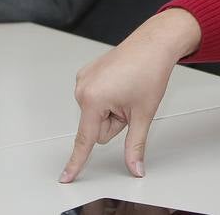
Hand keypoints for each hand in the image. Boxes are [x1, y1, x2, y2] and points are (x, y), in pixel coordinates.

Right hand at [60, 8, 202, 182]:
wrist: (155, 43)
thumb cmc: (150, 70)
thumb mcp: (143, 114)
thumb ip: (135, 145)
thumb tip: (135, 167)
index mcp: (93, 99)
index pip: (85, 140)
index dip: (76, 162)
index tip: (65, 177)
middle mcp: (82, 88)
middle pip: (97, 127)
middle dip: (114, 121)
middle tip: (131, 102)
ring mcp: (83, 79)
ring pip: (96, 113)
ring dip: (112, 109)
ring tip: (127, 89)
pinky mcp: (86, 73)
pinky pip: (95, 99)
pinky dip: (108, 96)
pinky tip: (122, 82)